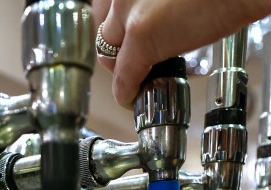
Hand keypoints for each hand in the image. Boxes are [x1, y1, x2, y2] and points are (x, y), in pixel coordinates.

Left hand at [93, 0, 270, 106]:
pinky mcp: (142, 36)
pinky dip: (126, 92)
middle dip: (115, 48)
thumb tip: (165, 18)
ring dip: (120, 68)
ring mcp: (130, 10)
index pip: (108, 6)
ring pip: (110, 51)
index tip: (124, 38)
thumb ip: (162, 2)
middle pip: (105, 28)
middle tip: (129, 62)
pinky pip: (124, 74)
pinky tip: (131, 98)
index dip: (116, 26)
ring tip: (136, 79)